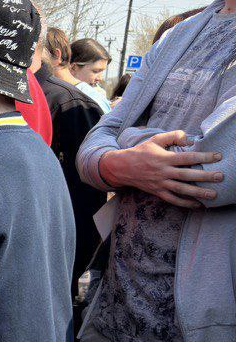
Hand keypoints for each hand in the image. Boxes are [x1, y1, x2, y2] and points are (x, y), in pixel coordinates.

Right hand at [99, 130, 222, 207]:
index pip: (187, 158)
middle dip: (205, 176)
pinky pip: (173, 200)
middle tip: (220, 177)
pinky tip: (198, 205)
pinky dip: (185, 203)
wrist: (121, 167)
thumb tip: (189, 139)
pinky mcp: (157, 192)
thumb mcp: (155, 140)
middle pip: (187, 175)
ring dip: (198, 193)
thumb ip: (173, 136)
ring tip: (213, 194)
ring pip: (181, 190)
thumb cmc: (141, 152)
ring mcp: (160, 184)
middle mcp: (163, 172)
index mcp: (163, 158)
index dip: (203, 157)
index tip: (218, 156)